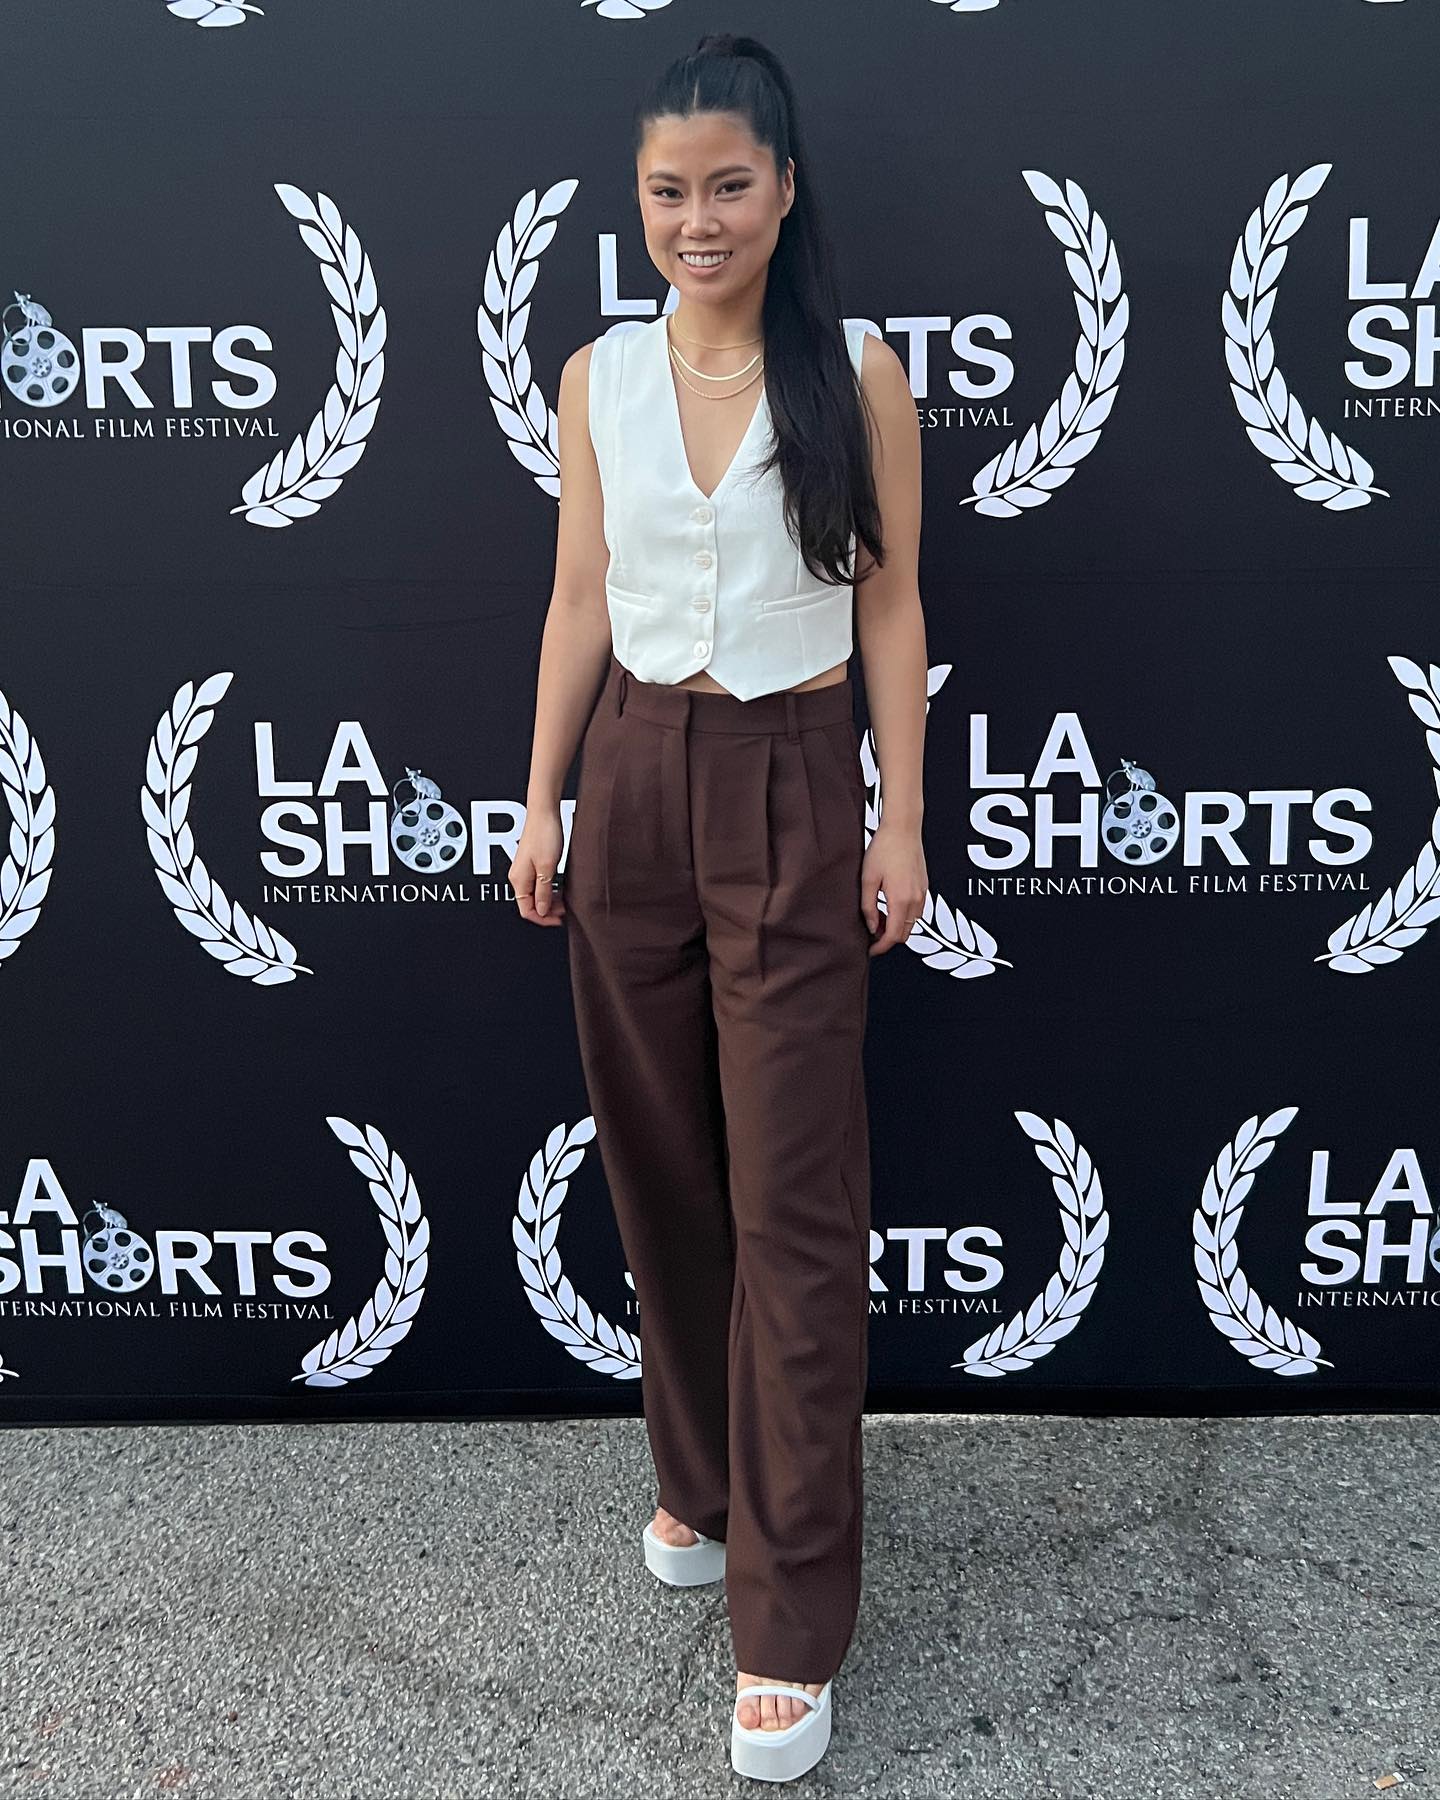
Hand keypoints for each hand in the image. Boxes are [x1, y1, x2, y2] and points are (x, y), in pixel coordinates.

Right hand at [510, 810, 566, 925]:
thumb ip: (543, 891)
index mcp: (518, 880)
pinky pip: (539, 885)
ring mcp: (526, 870)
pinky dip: (550, 890)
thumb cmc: (544, 834)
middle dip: (548, 911)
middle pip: (530, 904)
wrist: (544, 812)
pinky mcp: (533, 864)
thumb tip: (543, 911)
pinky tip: (561, 889)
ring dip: (550, 901)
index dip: (543, 919)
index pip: (527, 910)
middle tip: (564, 911)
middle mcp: (519, 876)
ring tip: (565, 902)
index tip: (558, 920)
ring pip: (536, 895)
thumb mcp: (546, 867)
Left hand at [861, 820, 926, 954]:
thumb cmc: (884, 849)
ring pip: (911, 923)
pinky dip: (904, 916)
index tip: (871, 950)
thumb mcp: (868, 879)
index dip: (880, 947)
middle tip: (871, 934)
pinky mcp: (924, 887)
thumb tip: (872, 927)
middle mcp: (916, 900)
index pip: (893, 936)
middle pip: (904, 934)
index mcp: (901, 900)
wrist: (903, 829)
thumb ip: (868, 907)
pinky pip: (916, 911)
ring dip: (896, 927)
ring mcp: (923, 894)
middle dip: (888, 939)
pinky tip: (889, 906)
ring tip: (878, 918)